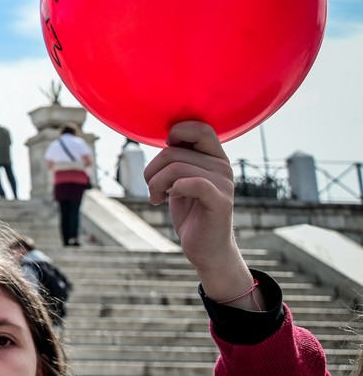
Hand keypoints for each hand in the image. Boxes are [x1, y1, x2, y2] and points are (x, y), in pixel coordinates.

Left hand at [143, 121, 253, 303]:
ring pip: (175, 168)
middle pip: (172, 152)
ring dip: (154, 184)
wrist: (206, 248)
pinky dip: (174, 189)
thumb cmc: (190, 211)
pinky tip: (168, 199)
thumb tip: (167, 136)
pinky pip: (192, 183)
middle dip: (151, 170)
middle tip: (152, 188)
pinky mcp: (220, 202)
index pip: (199, 127)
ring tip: (155, 197)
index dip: (176, 134)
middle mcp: (223, 166)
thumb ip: (178, 158)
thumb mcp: (181, 179)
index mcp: (214, 157)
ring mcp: (224, 184)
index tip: (165, 155)